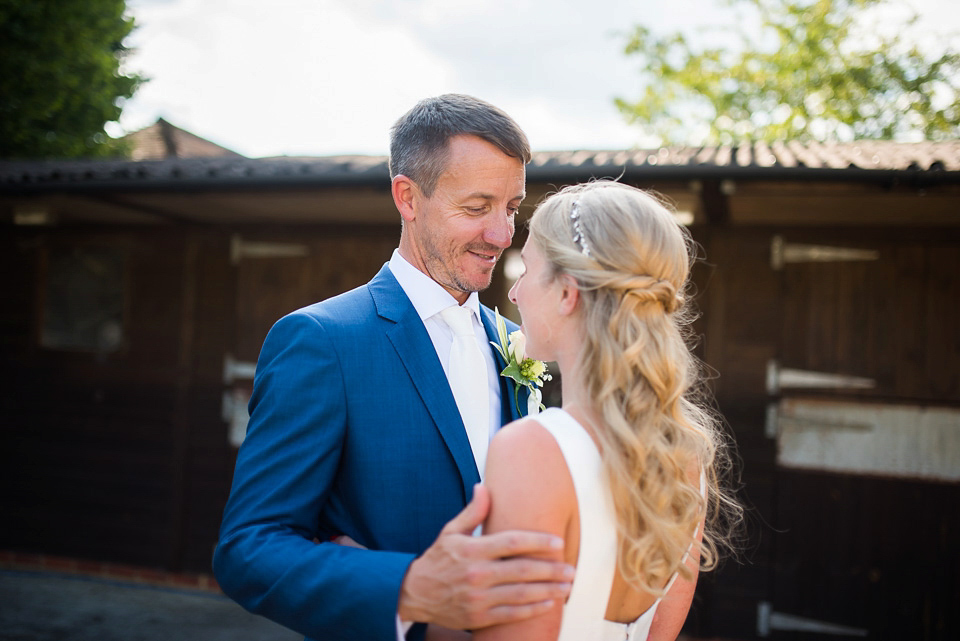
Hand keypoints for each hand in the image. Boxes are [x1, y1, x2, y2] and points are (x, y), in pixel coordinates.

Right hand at [398, 484, 573, 629]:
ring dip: (548, 591)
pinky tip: (549, 603)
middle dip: (551, 570)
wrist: (414, 593)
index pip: (511, 543)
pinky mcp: (478, 617)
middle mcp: (476, 574)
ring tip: (567, 586)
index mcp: (472, 549)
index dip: (537, 542)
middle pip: (522, 571)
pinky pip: (511, 614)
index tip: (558, 542)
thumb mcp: (451, 531)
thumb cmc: (438, 559)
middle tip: (571, 569)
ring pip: (520, 595)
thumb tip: (484, 486)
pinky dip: (533, 610)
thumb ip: (472, 511)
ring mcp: (478, 598)